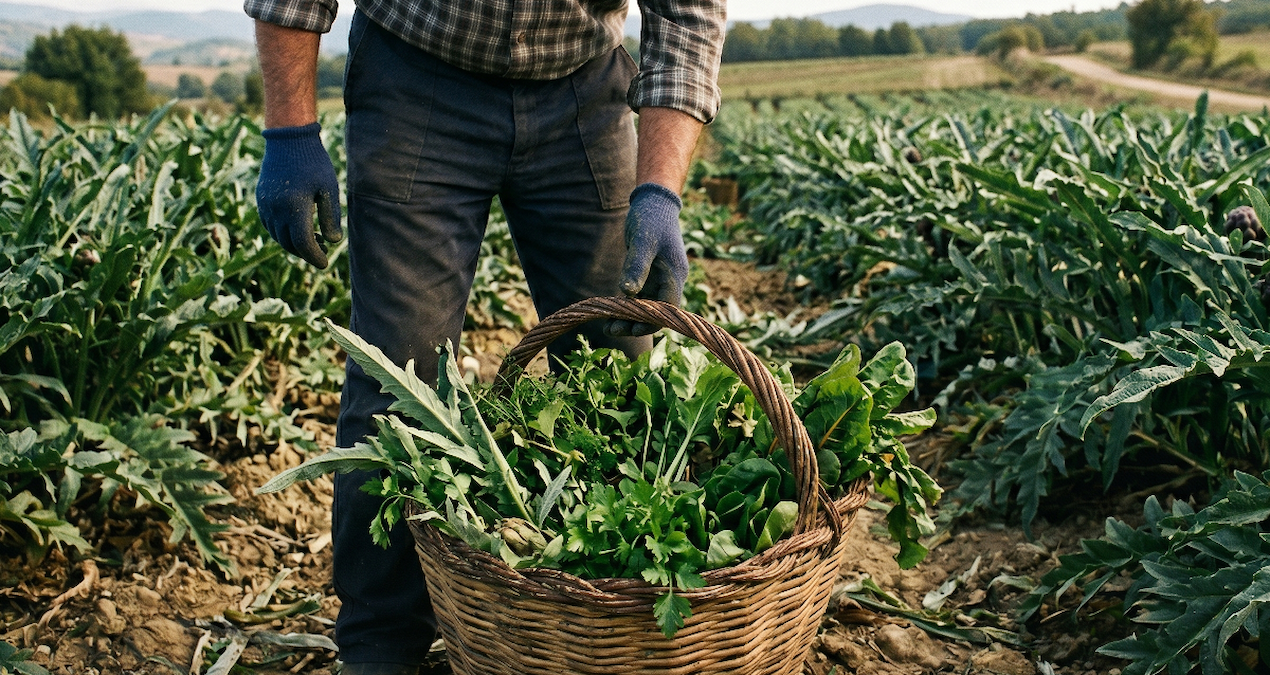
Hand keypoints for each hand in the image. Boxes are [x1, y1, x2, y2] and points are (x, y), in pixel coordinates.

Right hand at [256, 122, 342, 268]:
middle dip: (306, 252)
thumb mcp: (329, 188)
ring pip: (278, 236)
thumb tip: (332, 241)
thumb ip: (330, 216)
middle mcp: (276, 209)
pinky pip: (270, 225)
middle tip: (321, 251)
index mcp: (294, 207)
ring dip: (294, 244)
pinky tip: (297, 228)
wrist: (288, 140)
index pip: (303, 243)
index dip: (314, 257)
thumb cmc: (313, 163)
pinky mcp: (261, 199)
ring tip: (313, 239)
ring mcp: (265, 205)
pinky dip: (283, 233)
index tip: (325, 263)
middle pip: (289, 244)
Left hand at [606, 183, 688, 336]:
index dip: (650, 322)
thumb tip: (628, 292)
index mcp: (675, 274)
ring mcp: (660, 279)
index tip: (630, 329)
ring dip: (628, 318)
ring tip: (607, 328)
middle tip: (611, 330)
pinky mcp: (649, 275)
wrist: (653, 203)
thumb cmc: (650, 219)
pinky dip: (627, 306)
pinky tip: (610, 313)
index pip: (667, 308)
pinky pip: (639, 297)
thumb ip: (636, 267)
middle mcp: (670, 280)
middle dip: (636, 324)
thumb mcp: (642, 241)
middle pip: (656, 312)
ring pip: (646, 307)